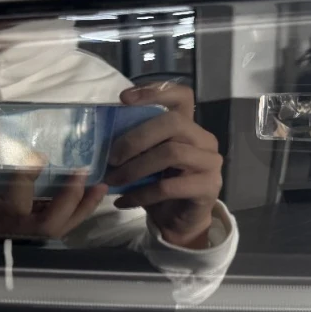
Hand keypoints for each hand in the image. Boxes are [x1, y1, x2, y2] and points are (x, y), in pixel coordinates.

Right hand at [0, 160, 106, 239]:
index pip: (8, 206)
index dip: (26, 183)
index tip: (36, 158)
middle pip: (43, 224)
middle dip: (66, 201)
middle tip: (82, 173)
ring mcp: (6, 229)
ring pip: (53, 228)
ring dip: (78, 209)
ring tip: (98, 185)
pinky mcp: (13, 224)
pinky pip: (50, 223)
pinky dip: (72, 210)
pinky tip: (85, 191)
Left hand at [106, 82, 222, 248]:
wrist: (179, 221)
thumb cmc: (160, 185)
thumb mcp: (146, 160)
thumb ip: (136, 144)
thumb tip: (100, 137)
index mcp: (189, 125)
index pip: (181, 95)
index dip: (155, 91)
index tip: (123, 99)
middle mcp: (204, 139)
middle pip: (173, 123)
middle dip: (137, 138)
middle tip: (111, 157)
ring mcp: (210, 162)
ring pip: (171, 153)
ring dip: (136, 168)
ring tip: (114, 180)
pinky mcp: (207, 187)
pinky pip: (169, 187)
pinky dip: (141, 194)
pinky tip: (123, 201)